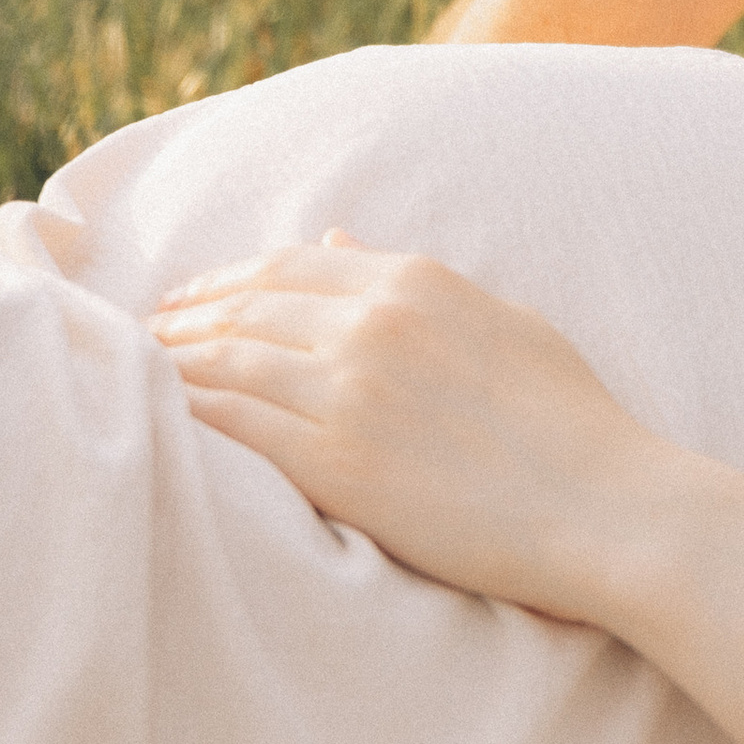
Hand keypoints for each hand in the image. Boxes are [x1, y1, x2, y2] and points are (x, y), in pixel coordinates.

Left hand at [151, 235, 662, 623]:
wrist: (602, 504)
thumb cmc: (570, 418)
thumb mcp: (502, 319)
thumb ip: (415, 280)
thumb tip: (336, 239)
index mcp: (416, 281)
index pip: (288, 263)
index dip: (226, 277)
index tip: (193, 295)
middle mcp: (374, 324)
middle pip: (246, 305)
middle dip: (185, 314)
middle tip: (144, 330)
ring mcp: (350, 393)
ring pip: (228, 361)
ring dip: (175, 361)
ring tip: (140, 371)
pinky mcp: (337, 465)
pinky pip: (236, 426)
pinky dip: (191, 414)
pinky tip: (165, 418)